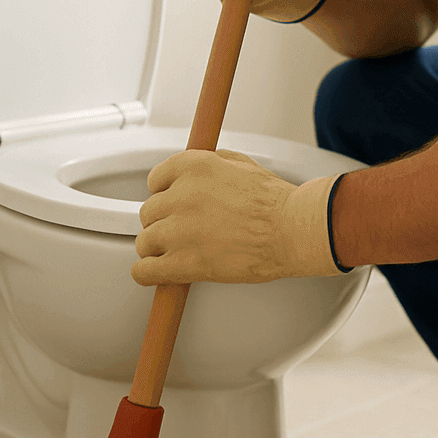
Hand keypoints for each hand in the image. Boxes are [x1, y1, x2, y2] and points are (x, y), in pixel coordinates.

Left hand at [131, 149, 343, 285]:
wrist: (291, 230)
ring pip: (145, 242)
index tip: (170, 205)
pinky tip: (156, 274)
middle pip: (149, 212)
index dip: (164, 195)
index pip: (156, 180)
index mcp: (194, 167)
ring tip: (173, 253)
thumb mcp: (242, 164)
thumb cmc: (276, 202)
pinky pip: (145, 270)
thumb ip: (213, 164)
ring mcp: (180, 230)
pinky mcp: (184, 262)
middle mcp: (181, 196)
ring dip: (157, 248)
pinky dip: (147, 273)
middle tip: (180, 231)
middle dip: (163, 222)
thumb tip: (201, 169)